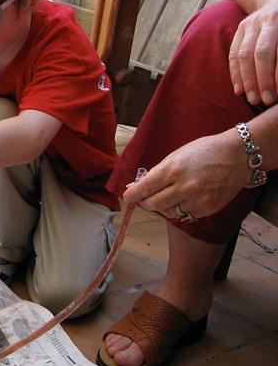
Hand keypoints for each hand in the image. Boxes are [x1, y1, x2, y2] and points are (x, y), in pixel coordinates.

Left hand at [122, 129, 249, 218]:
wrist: (238, 156)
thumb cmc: (204, 151)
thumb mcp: (176, 155)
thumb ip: (158, 172)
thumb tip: (139, 186)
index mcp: (172, 169)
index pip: (144, 188)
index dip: (132, 195)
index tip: (127, 197)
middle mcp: (184, 187)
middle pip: (153, 205)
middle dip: (146, 202)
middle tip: (146, 197)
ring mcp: (196, 200)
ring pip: (169, 212)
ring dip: (166, 205)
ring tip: (173, 192)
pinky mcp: (207, 209)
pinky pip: (186, 214)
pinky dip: (183, 208)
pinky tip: (189, 196)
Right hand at [229, 0, 277, 105]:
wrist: (277, 0)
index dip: (277, 74)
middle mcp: (269, 20)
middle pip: (261, 52)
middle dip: (263, 79)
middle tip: (266, 100)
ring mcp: (251, 23)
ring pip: (244, 54)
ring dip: (247, 80)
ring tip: (252, 99)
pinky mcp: (240, 29)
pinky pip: (233, 54)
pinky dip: (236, 74)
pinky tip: (240, 90)